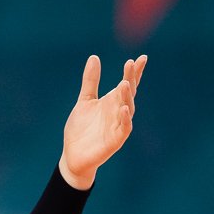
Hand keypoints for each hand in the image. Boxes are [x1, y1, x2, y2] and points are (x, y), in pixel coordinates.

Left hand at [60, 54, 146, 188]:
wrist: (72, 156)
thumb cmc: (81, 129)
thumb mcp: (84, 101)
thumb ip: (90, 81)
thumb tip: (94, 57)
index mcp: (112, 102)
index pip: (127, 84)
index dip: (134, 72)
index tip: (141, 58)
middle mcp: (118, 112)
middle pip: (128, 93)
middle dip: (131, 79)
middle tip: (131, 64)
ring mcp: (118, 126)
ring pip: (128, 109)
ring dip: (127, 97)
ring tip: (125, 83)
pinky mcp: (115, 141)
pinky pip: (124, 128)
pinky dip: (125, 119)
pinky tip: (123, 108)